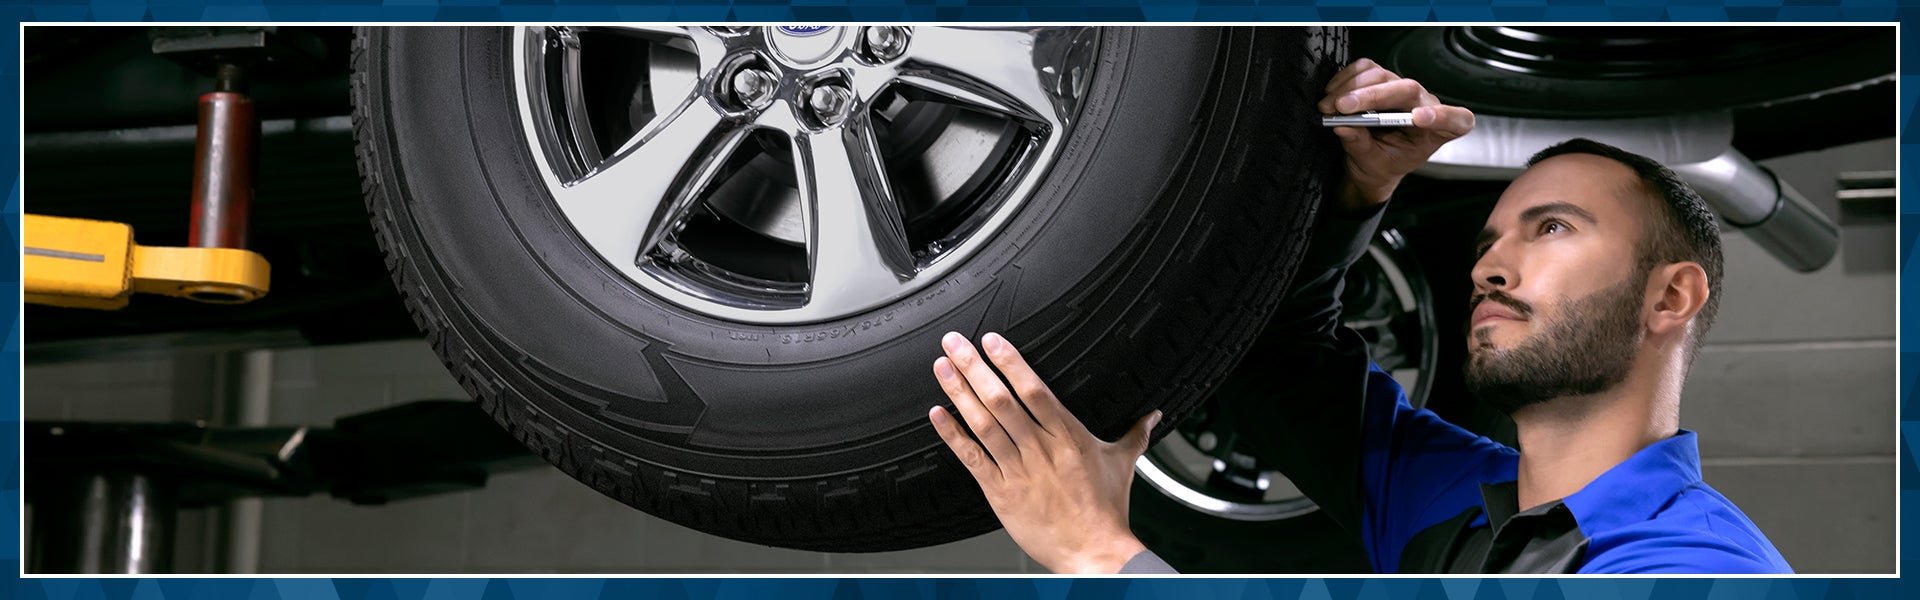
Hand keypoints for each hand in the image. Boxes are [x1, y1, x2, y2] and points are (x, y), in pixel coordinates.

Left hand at [928, 331, 1160, 573]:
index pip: (1035, 390)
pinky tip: (938, 416)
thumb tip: (1153, 415)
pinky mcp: (1002, 493)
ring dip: (959, 394)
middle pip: (1002, 400)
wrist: (1095, 552)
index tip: (991, 341)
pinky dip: (953, 437)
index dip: (1010, 363)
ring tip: (942, 368)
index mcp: (1068, 437)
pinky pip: (973, 459)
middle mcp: (1041, 450)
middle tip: (954, 342)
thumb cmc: (1106, 511)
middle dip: (974, 368)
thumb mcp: (1123, 464)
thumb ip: (1135, 434)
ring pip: (984, 425)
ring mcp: (1019, 471)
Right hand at [1318, 58, 1475, 215]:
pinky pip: (1367, 68)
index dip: (1442, 116)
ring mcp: (1403, 90)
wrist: (1371, 163)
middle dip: (1373, 96)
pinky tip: (1333, 93)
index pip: (1456, 120)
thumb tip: (1343, 125)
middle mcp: (1424, 106)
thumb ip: (1360, 145)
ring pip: (1383, 76)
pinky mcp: (1383, 79)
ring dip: (1352, 89)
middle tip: (1344, 108)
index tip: (1419, 118)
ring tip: (1329, 106)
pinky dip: (1346, 79)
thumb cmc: (1382, 165)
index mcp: (1436, 132)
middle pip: (1408, 90)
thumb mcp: (1372, 164)